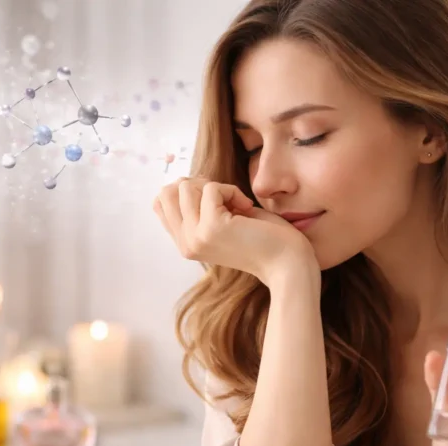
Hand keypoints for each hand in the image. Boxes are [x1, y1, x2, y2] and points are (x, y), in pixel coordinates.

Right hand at [152, 178, 315, 286]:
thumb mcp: (221, 221)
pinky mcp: (212, 228)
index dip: (187, 191)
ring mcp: (195, 237)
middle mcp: (185, 244)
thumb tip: (182, 181)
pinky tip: (247, 208)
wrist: (287, 263)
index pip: (160, 203)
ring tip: (238, 205)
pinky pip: (211, 189)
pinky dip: (232, 190)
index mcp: (185, 243)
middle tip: (224, 199)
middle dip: (197, 185)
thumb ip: (198, 208)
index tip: (214, 199)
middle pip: (167, 192)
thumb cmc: (261, 238)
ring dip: (217, 187)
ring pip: (186, 186)